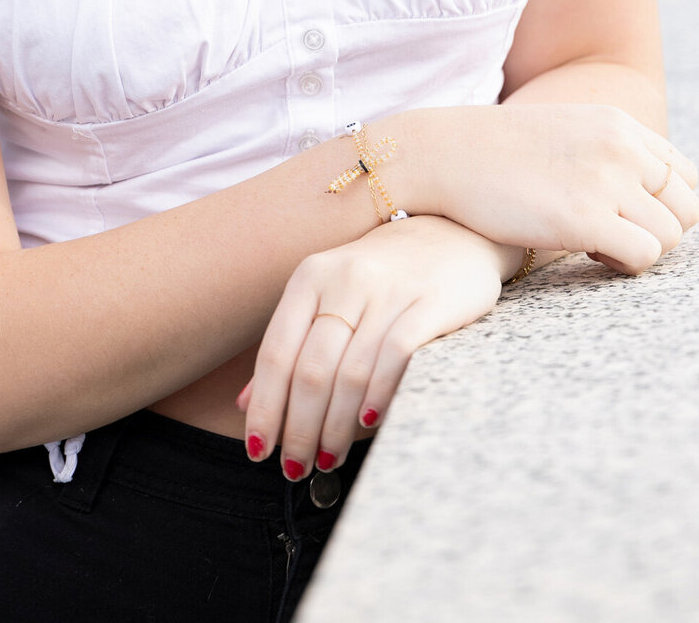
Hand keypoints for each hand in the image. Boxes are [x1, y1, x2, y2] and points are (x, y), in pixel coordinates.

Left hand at [237, 215, 504, 479]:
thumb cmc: (381, 277)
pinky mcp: (430, 301)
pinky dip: (380, 393)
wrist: (453, 231)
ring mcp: (388, 290)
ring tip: (330, 457)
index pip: (276, 352)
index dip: (265, 408)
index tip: (259, 451)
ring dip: (336, 426)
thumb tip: (246, 405)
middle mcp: (344, 279)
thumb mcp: (327, 298)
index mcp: (310, 277)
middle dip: (299, 428)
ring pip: (350, 371)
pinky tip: (369, 423)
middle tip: (298, 466)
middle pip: (311, 369)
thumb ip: (290, 346)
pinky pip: (397, 354)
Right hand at [410, 102, 698, 274]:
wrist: (440, 154)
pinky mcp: (586, 219)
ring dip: (638, 249)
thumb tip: (641, 198)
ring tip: (593, 242)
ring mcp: (606, 181)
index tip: (624, 214)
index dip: (661, 204)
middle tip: (611, 235)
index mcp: (618, 123)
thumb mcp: (563, 133)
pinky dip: (622, 264)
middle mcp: (621, 148)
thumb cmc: (494, 153)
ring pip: (669, 236)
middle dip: (656, 230)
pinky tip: (585, 250)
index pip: (684, 175)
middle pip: (687, 208)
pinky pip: (643, 256)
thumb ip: (606, 152)